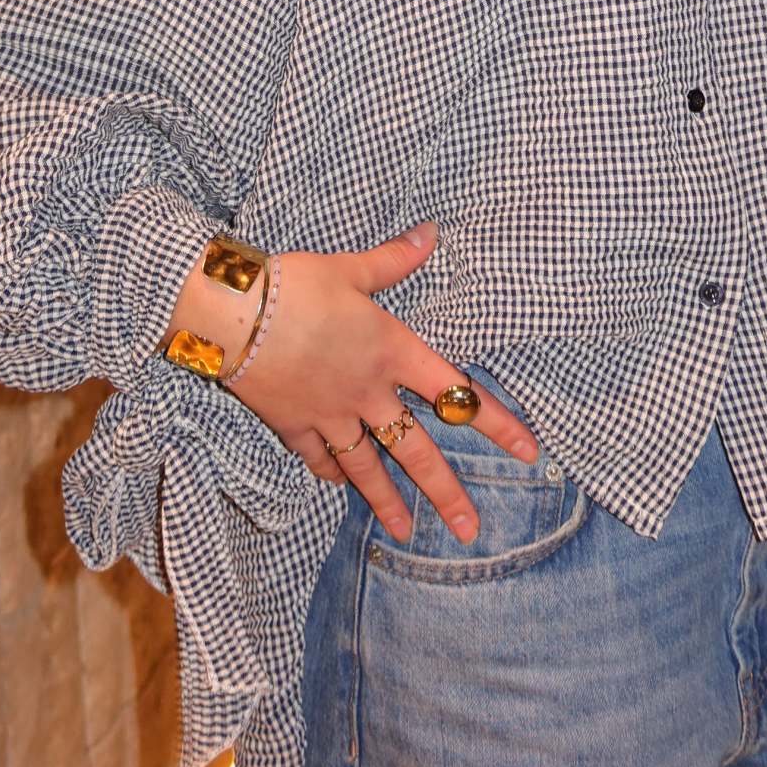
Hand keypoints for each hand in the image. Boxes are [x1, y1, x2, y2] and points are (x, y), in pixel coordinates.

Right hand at [219, 222, 541, 545]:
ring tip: (405, 532)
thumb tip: (432, 233)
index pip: (456, 392)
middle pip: (416, 448)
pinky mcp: (295, 425)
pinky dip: (332, 472)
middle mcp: (369, 392)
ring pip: (368, 467)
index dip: (496, 422)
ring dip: (388, 500)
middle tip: (468, 528)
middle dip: (445, 491)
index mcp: (392, 352)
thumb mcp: (350, 268)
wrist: (237, 314)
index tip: (529, 451)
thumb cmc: (297, 285)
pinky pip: (320, 457)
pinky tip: (340, 484)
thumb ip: (393, 260)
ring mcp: (332, 414)